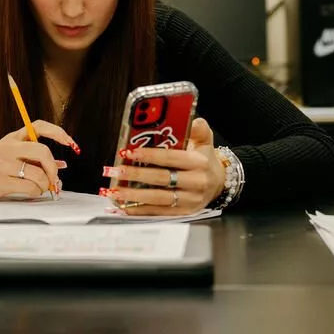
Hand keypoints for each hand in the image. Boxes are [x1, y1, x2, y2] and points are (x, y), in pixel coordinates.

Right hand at [0, 120, 77, 201]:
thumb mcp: (10, 155)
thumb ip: (33, 158)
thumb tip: (61, 165)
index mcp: (13, 137)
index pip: (39, 126)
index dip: (58, 133)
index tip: (70, 143)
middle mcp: (10, 147)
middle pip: (43, 151)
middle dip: (53, 168)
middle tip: (54, 178)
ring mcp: (5, 164)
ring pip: (38, 174)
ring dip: (45, 184)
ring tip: (41, 188)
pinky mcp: (1, 181)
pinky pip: (30, 188)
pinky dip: (36, 192)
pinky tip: (32, 192)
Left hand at [101, 118, 225, 215]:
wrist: (218, 183)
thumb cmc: (204, 159)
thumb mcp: (205, 140)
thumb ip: (198, 129)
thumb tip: (191, 120)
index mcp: (199, 163)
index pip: (171, 158)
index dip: (149, 155)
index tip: (129, 153)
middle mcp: (196, 183)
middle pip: (162, 179)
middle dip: (136, 175)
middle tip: (116, 171)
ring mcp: (190, 200)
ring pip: (158, 199)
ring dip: (134, 196)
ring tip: (115, 191)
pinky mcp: (184, 213)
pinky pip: (159, 213)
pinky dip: (140, 210)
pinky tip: (124, 206)